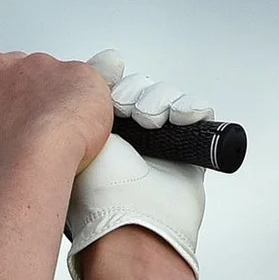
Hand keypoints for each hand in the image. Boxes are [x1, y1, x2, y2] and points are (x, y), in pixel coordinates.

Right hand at [0, 51, 112, 180]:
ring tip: (56, 130)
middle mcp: (0, 67)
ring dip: (55, 95)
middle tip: (31, 121)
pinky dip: (83, 101)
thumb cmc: (0, 161)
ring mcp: (39, 65)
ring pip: (50, 73)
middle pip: (15, 67)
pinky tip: (78, 126)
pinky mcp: (75, 71)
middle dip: (26, 89)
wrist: (32, 160)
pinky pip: (83, 81)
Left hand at [65, 51, 210, 279]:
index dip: (118, 88)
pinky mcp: (190, 149)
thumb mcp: (80, 133)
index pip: (115, 90)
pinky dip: (192, 107)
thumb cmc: (96, 188)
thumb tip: (109, 57)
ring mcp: (159, 143)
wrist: (128, 223)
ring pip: (169, 98)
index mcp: (97, 133)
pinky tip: (183, 116)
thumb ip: (91, 93)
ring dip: (163, 101)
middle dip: (140, 96)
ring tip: (154, 120)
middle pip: (143, 90)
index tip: (116, 98)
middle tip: (135, 115)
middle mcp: (128, 137)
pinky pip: (197, 113)